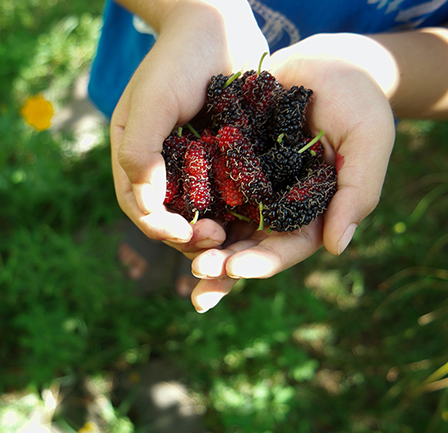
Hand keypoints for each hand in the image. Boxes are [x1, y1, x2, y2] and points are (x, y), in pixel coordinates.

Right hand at [110, 0, 268, 246]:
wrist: (220, 26)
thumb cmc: (179, 58)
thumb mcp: (152, 100)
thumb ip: (140, 149)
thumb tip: (144, 203)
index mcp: (135, 154)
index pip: (138, 205)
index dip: (158, 226)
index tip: (184, 233)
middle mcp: (162, 165)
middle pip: (169, 216)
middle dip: (188, 235)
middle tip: (216, 239)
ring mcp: (194, 164)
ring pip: (200, 212)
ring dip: (213, 230)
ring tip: (233, 235)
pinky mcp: (225, 160)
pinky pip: (227, 194)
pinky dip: (236, 211)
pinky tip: (252, 218)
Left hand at [189, 33, 396, 311]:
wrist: (328, 63)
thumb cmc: (358, 101)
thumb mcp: (368, 141)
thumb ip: (357, 192)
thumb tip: (335, 247)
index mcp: (310, 214)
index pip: (284, 248)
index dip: (259, 262)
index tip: (232, 268)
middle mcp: (275, 207)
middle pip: (247, 245)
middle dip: (221, 263)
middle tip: (196, 272)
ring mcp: (249, 187)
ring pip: (220, 222)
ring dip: (196, 239)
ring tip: (173, 247)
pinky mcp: (227, 162)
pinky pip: (204, 184)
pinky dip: (186, 197)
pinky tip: (161, 207)